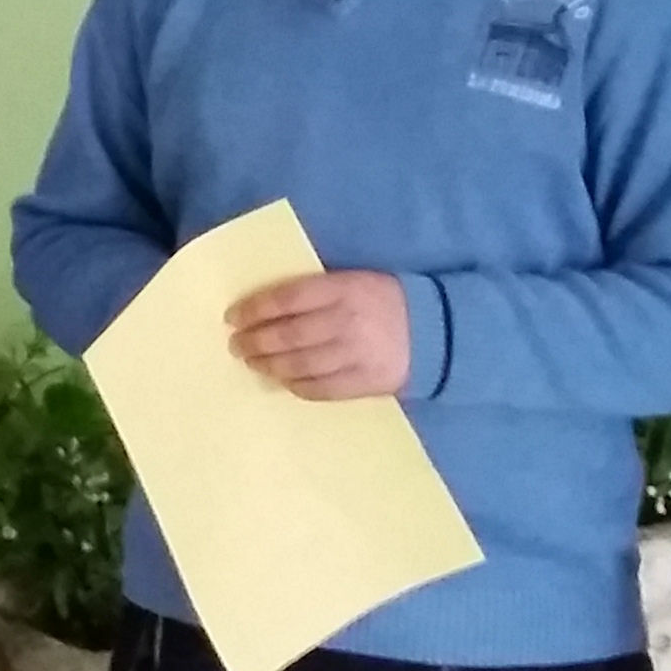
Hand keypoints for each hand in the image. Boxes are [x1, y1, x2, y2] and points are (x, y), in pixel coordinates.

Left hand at [226, 269, 412, 400]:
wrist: (438, 332)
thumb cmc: (386, 301)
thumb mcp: (355, 282)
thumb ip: (318, 292)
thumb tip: (267, 308)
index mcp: (344, 289)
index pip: (287, 299)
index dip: (255, 309)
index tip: (232, 317)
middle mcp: (347, 321)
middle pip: (288, 334)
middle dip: (255, 341)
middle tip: (236, 345)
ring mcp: (355, 355)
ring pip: (299, 364)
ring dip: (269, 365)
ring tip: (252, 363)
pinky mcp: (364, 382)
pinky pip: (320, 388)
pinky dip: (296, 386)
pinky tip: (282, 381)